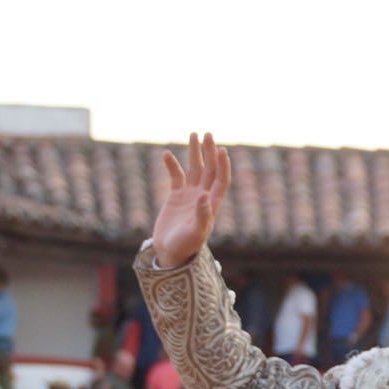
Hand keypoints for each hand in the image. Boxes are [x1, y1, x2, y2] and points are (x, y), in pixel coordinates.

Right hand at [152, 132, 230, 268]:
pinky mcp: (176, 197)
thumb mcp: (195, 233)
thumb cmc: (185, 247)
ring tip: (194, 134)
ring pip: (194, 169)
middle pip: (209, 169)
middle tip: (208, 133)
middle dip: (209, 152)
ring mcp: (190, 195)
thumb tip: (205, 196)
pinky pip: (175, 176)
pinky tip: (166, 154)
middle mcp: (203, 197)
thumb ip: (202, 215)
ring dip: (194, 153)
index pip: (221, 180)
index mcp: (212, 204)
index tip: (221, 149)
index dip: (222, 165)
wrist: (170, 254)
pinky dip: (171, 165)